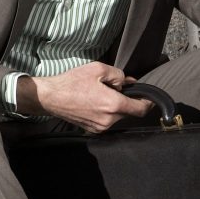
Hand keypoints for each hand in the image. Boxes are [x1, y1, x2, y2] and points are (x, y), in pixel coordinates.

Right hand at [16, 62, 151, 133]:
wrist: (51, 97)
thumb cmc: (72, 82)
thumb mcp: (98, 69)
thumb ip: (118, 75)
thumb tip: (129, 82)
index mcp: (113, 105)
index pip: (141, 109)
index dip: (148, 103)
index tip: (149, 96)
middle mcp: (109, 120)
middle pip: (129, 113)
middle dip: (128, 101)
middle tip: (119, 89)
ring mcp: (100, 127)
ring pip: (118, 117)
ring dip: (117, 106)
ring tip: (103, 94)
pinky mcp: (93, 129)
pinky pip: (107, 121)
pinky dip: (107, 112)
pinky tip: (96, 102)